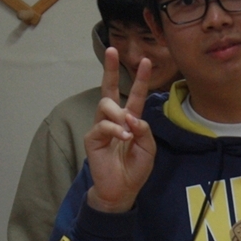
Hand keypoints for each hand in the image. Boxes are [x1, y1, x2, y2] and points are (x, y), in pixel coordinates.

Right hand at [82, 49, 154, 213]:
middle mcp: (115, 120)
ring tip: (127, 129)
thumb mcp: (148, 149)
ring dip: (119, 113)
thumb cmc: (135, 169)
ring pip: (106, 104)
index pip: (136, 95)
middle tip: (111, 50)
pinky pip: (102, 125)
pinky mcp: (92, 138)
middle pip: (110, 89)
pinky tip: (123, 138)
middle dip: (110, 69)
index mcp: (131, 120)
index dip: (141, 78)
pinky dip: (115, 129)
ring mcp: (101, 127)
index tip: (146, 60)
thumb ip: (144, 130)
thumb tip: (131, 116)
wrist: (122, 190)